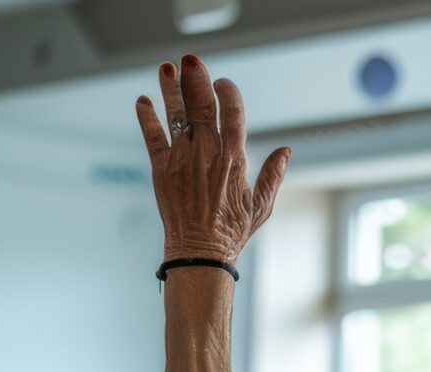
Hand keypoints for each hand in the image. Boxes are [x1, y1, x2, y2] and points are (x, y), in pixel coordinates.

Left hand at [134, 55, 290, 265]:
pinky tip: (143, 101)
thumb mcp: (261, 206)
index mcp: (234, 159)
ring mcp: (182, 159)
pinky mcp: (161, 169)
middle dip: (196, 79)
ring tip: (167, 67)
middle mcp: (207, 154)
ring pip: (176, 115)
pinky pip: (152, 136)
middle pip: (201, 105)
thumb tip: (286, 151)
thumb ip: (273, 175)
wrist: (199, 253)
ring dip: (170, 89)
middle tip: (192, 59)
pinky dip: (147, 117)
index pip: (232, 112)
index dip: (228, 92)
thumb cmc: (232, 232)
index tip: (223, 82)